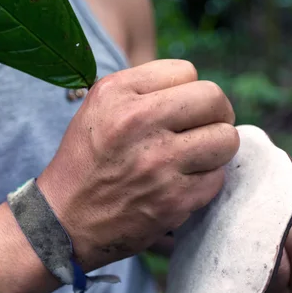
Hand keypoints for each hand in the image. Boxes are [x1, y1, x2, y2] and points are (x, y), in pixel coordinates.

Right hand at [37, 59, 238, 270]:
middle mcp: (138, 122)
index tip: (181, 109)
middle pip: (214, 99)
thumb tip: (197, 88)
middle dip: (218, 113)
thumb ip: (146, 88)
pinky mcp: (174, 199)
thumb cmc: (88, 159)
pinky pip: (218, 177)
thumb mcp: (100, 106)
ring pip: (227, 139)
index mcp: (117, 93)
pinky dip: (206, 180)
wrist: (65, 221)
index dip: (188, 91)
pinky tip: (185, 182)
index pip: (187, 71)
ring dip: (217, 148)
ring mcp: (159, 163)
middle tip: (207, 126)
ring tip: (197, 155)